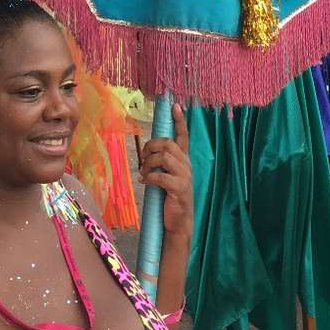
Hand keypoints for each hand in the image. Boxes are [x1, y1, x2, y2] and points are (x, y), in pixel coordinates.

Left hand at [140, 104, 192, 240]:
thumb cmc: (170, 198)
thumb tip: (147, 153)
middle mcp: (186, 165)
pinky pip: (161, 176)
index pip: (184, 136)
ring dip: (149, 163)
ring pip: (165, 157)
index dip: (180, 121)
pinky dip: (149, 177)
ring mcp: (185, 177)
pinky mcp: (180, 189)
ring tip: (143, 172)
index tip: (176, 106)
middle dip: (152, 146)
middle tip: (143, 158)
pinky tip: (144, 181)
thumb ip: (161, 163)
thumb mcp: (167, 177)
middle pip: (169, 144)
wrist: (178, 223)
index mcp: (183, 160)